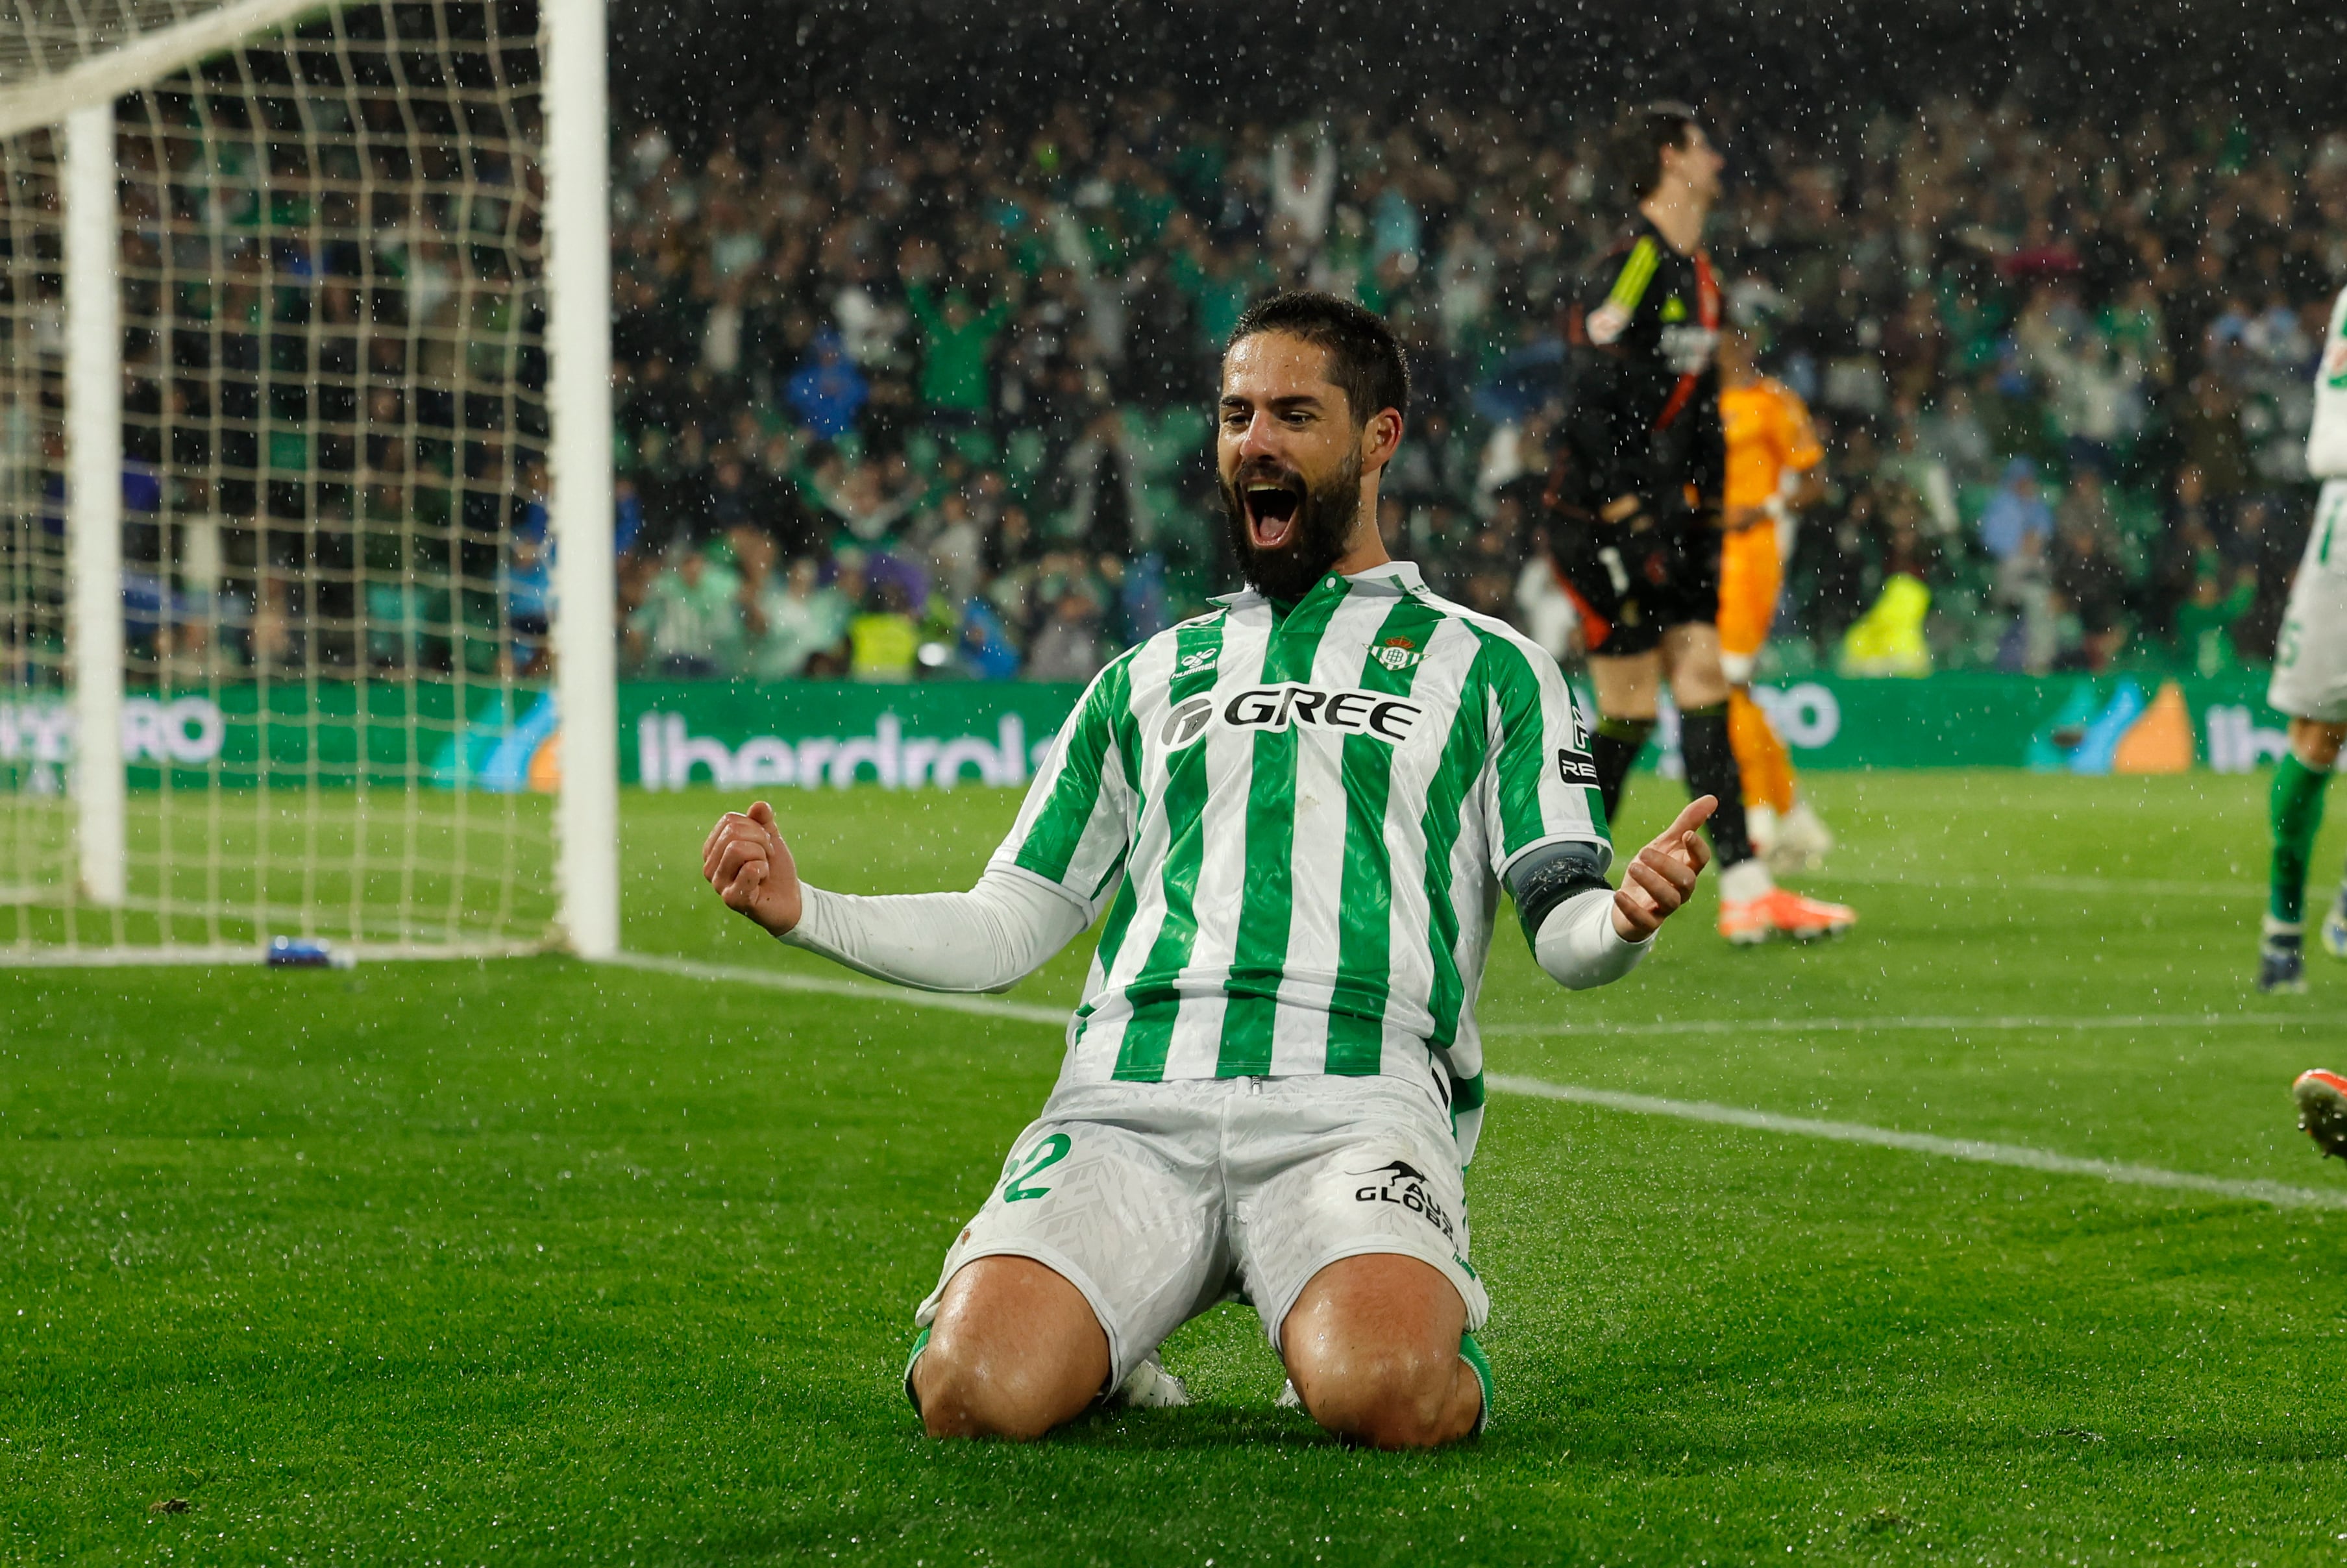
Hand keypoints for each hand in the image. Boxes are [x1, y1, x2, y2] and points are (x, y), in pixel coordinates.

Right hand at [701, 800, 802, 935]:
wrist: (790, 899)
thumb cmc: (775, 869)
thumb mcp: (770, 839)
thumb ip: (763, 821)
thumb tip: (759, 805)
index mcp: (713, 849)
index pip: (730, 820)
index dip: (755, 827)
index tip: (765, 844)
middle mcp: (710, 867)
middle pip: (732, 832)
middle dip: (761, 840)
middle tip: (768, 857)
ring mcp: (718, 884)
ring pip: (737, 848)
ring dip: (761, 856)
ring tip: (763, 869)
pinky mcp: (732, 899)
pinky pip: (749, 869)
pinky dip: (763, 870)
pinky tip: (762, 881)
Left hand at [1611, 795, 1714, 941]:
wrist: (1630, 898)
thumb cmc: (1654, 869)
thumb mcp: (1666, 843)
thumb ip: (1687, 822)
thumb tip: (1712, 798)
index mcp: (1687, 868)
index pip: (1701, 860)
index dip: (1697, 848)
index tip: (1686, 835)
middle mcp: (1680, 889)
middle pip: (1686, 881)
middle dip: (1667, 866)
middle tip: (1644, 852)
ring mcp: (1664, 907)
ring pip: (1669, 901)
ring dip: (1651, 883)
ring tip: (1633, 866)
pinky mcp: (1647, 922)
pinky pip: (1644, 921)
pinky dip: (1631, 908)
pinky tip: (1618, 894)